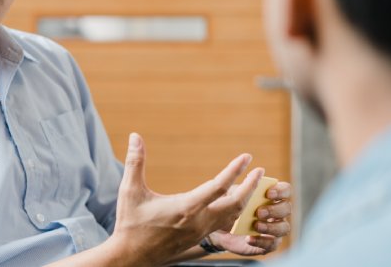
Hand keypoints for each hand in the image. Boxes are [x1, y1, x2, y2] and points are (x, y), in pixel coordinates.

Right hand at [108, 133, 264, 265]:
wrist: (131, 256)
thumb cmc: (130, 223)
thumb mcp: (130, 190)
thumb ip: (135, 162)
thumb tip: (134, 136)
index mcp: (186, 208)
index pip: (219, 186)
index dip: (235, 171)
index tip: (247, 157)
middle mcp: (198, 221)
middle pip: (236, 205)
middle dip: (250, 187)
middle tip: (260, 171)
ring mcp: (200, 232)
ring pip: (233, 217)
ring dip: (245, 200)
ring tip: (252, 185)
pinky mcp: (198, 239)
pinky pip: (224, 225)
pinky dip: (234, 211)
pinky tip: (234, 202)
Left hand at [208, 181, 291, 255]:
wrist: (219, 228)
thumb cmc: (230, 207)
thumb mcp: (233, 195)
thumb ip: (244, 187)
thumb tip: (252, 174)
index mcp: (271, 196)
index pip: (285, 190)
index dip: (280, 191)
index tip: (268, 193)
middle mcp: (277, 212)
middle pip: (287, 208)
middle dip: (275, 210)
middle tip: (259, 212)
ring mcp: (275, 228)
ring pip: (284, 227)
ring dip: (271, 226)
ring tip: (255, 225)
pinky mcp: (268, 243)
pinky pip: (272, 244)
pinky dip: (262, 241)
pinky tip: (249, 238)